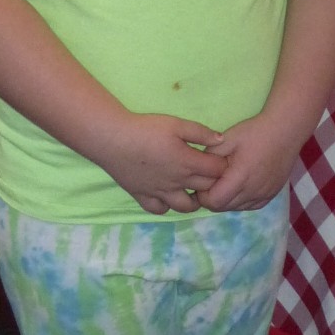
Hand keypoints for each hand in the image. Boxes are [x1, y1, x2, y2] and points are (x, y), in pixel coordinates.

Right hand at [99, 113, 226, 214]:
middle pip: (206, 189)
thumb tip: (221, 140)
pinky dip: (166, 206)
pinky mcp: (142, 197)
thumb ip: (201, 133)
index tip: (219, 158)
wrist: (112, 139)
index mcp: (188, 163)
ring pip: (185, 207)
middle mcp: (177, 182)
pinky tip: (166, 194)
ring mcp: (160, 192)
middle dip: (213, 181)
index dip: (222, 165)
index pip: (217, 171)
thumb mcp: (176, 124)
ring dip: (194, 200)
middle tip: (209, 171)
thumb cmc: (146, 129)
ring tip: (192, 188)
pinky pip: (159, 210)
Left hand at [195, 112, 299, 213]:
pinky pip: (250, 206)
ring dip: (227, 200)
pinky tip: (241, 186)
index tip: (203, 181)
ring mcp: (264, 194)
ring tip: (227, 181)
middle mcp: (253, 191)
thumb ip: (208, 156)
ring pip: (236, 208)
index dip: (203, 195)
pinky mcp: (271, 194)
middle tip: (213, 180)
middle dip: (213, 197)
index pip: (213, 202)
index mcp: (240, 177)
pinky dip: (241, 200)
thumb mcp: (226, 139)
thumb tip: (197, 171)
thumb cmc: (255, 132)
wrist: (285, 130)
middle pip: (223, 207)